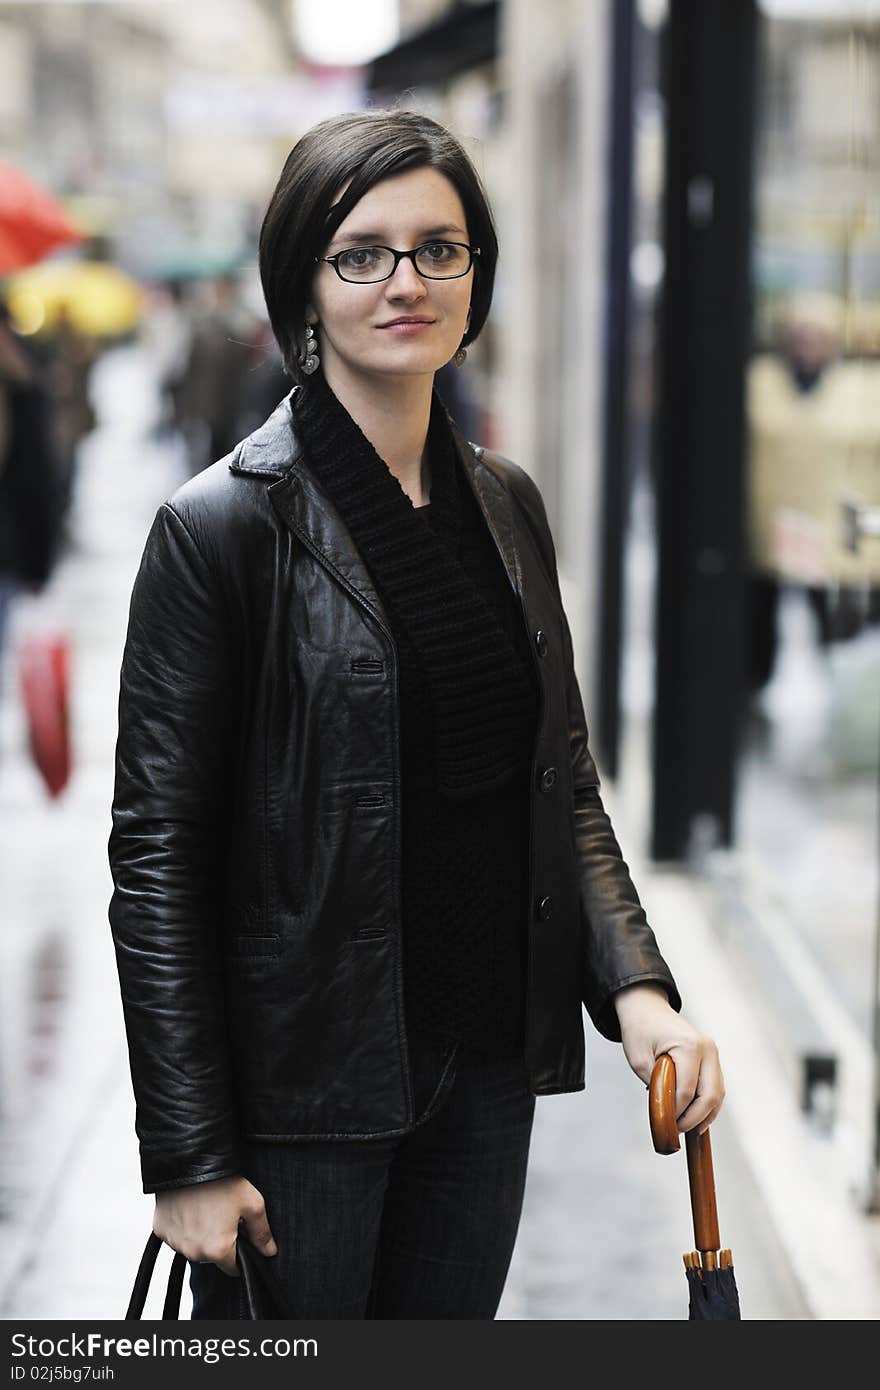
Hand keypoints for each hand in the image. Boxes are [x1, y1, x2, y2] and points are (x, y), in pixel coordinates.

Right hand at [153, 1175, 277, 1276]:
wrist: (189, 1160)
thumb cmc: (222, 1181)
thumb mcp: (252, 1203)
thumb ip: (262, 1233)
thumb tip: (270, 1252)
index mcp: (218, 1250)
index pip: (233, 1268)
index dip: (240, 1254)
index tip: (240, 1237)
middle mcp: (194, 1252)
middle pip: (212, 1257)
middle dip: (219, 1242)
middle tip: (223, 1216)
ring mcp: (175, 1242)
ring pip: (193, 1247)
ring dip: (200, 1236)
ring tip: (206, 1209)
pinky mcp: (160, 1231)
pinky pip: (176, 1236)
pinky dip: (183, 1227)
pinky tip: (190, 1208)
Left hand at [613, 983, 724, 1135]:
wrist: (646, 1007)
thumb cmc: (640, 1031)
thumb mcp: (639, 1060)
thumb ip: (656, 1087)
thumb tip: (669, 1115)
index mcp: (689, 1046)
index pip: (687, 1091)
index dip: (676, 1112)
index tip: (665, 1126)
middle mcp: (707, 1049)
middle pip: (710, 1095)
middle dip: (695, 1118)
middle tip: (677, 1131)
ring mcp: (712, 1053)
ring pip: (717, 1094)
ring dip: (705, 1114)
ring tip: (687, 1128)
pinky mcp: (711, 1058)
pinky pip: (715, 1087)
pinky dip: (707, 1104)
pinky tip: (696, 1118)